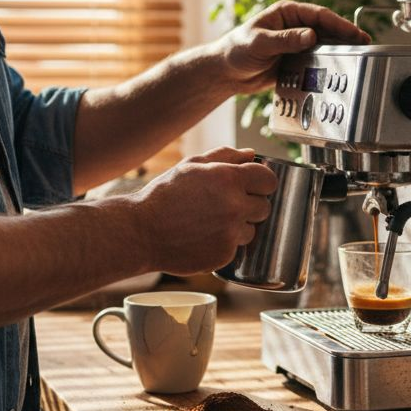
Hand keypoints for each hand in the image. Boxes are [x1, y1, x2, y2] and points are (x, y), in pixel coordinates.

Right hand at [130, 147, 278, 274]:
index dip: (261, 182)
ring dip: (237, 227)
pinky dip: (223, 244)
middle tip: (224, 205)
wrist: (141, 232)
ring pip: (251, 230)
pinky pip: (235, 248)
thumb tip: (251, 155)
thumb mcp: (191, 166)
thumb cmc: (164, 195)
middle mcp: (235, 207)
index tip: (253, 186)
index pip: (269, 180)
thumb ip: (225, 156)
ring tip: (208, 223)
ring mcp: (231, 234)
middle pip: (264, 207)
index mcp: (229, 179)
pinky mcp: (225, 255)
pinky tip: (202, 237)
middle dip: (249, 205)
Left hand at [215, 0, 370, 94]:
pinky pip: (315, 61)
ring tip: (358, 58)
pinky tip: (338, 71)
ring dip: (340, 51)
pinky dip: (327, 65)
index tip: (355, 32)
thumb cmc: (236, 50)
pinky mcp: (295, 60)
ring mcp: (296, 43)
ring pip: (324, 45)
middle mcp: (294, 26)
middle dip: (346, 36)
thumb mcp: (260, 43)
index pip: (318, 15)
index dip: (339, 23)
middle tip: (365, 45)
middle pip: (327, 29)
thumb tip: (311, 35)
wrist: (226, 73)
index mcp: (287, 13)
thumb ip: (285, 40)